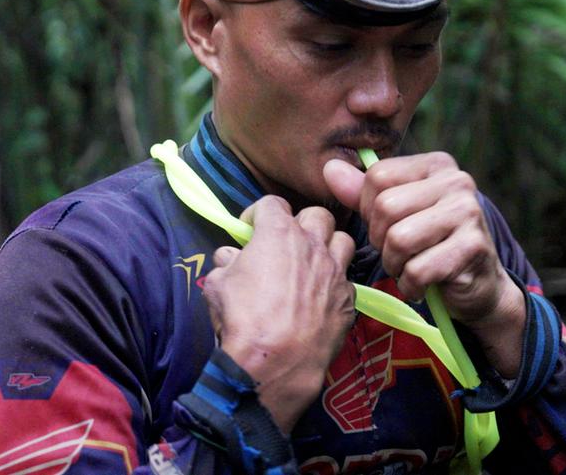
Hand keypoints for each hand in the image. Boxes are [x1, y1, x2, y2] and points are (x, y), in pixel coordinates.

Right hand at [202, 196, 356, 431]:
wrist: (276, 363)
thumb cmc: (241, 319)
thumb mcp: (218, 285)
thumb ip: (227, 264)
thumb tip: (231, 257)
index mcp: (279, 234)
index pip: (272, 203)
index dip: (259, 213)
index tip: (250, 229)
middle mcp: (313, 245)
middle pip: (316, 215)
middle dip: (300, 223)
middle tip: (286, 244)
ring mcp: (335, 272)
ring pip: (342, 240)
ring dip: (327, 246)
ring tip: (312, 263)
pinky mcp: (348, 300)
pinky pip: (346, 280)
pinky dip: (333, 283)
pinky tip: (320, 298)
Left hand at [323, 153, 525, 375]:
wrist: (479, 286)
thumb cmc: (430, 245)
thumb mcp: (395, 214)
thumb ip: (361, 193)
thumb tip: (329, 168)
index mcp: (436, 165)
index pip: (377, 176)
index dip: (369, 210)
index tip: (387, 227)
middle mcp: (457, 181)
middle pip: (385, 208)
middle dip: (380, 240)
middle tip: (398, 253)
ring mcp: (468, 212)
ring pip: (398, 239)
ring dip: (395, 264)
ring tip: (409, 267)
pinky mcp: (473, 247)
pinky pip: (418, 270)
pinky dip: (412, 286)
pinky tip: (423, 286)